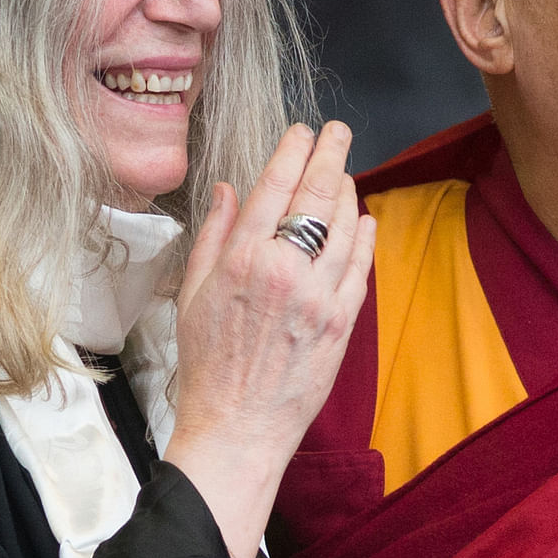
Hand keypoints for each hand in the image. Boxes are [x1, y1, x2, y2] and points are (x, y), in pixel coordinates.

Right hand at [164, 121, 376, 557]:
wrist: (237, 426)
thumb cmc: (207, 364)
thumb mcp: (192, 294)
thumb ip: (214, 236)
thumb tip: (228, 190)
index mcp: (242, 260)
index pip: (276, 185)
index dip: (292, 150)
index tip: (301, 131)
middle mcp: (285, 270)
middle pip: (317, 194)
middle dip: (330, 153)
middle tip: (338, 131)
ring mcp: (319, 296)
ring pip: (345, 225)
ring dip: (348, 191)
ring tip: (344, 174)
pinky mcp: (342, 322)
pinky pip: (361, 266)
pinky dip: (365, 237)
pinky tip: (363, 220)